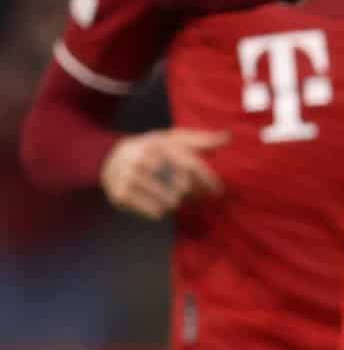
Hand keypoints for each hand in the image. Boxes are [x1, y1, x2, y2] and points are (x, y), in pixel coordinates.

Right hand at [100, 129, 228, 218]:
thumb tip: (228, 137)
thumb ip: (201, 140)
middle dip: (189, 193)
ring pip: (168, 202)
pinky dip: (159, 211)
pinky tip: (158, 205)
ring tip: (172, 198)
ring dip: (174, 203)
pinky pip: (153, 211)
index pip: (190, 165)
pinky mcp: (120, 194)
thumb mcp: (173, 139)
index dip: (207, 180)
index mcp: (160, 143)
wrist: (108, 157)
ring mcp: (130, 176)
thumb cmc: (152, 149)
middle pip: (181, 187)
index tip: (218, 192)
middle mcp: (144, 158)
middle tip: (189, 195)